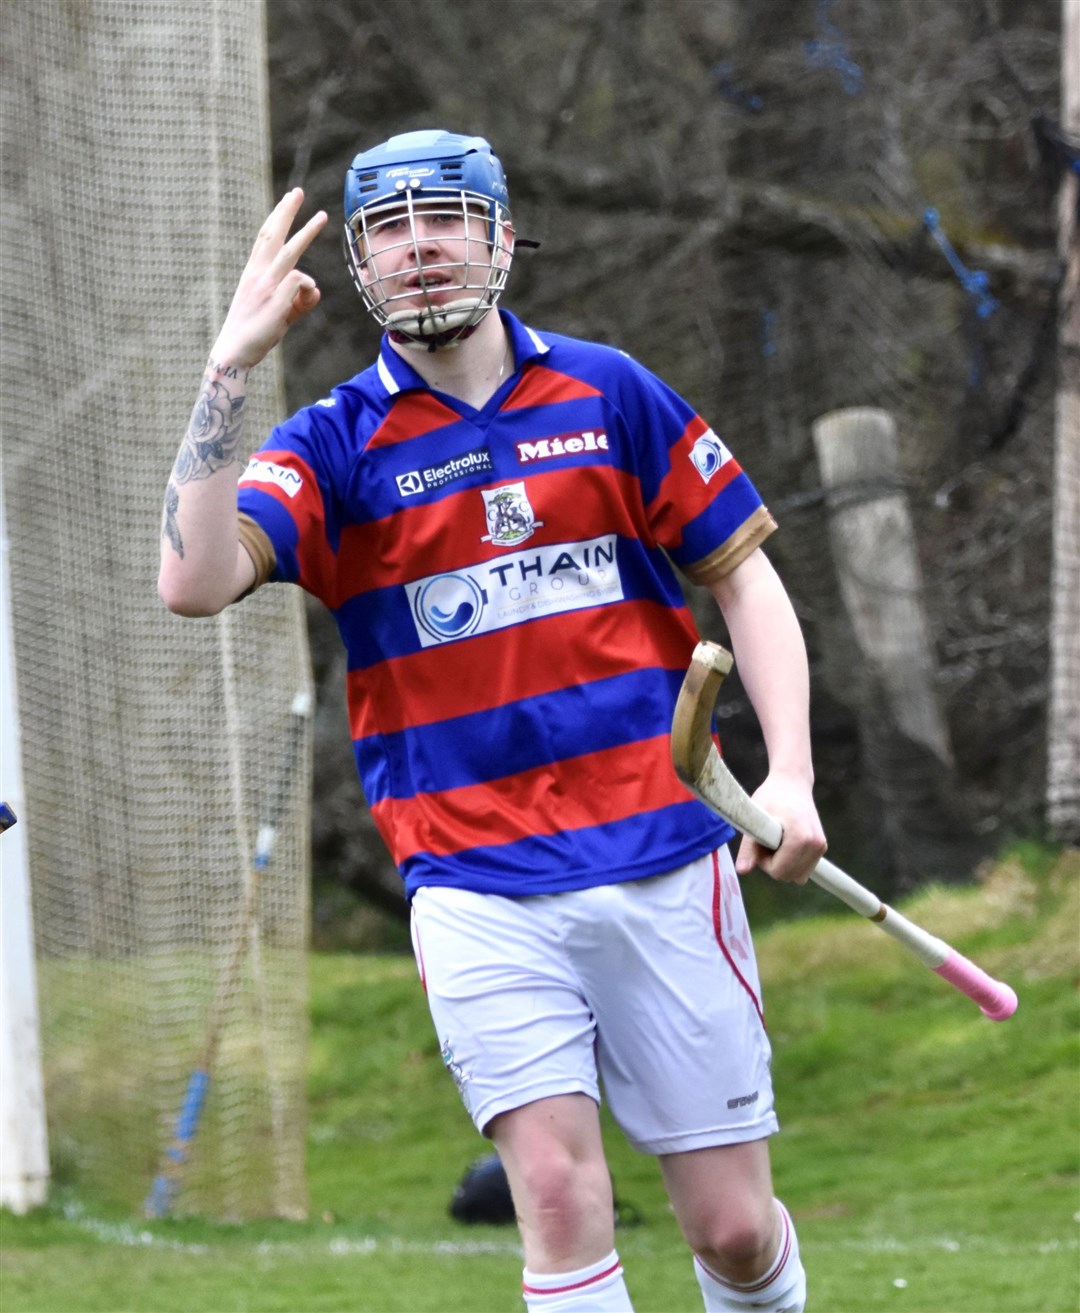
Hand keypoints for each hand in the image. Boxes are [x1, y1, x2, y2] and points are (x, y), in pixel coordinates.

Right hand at [211, 188, 327, 368]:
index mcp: (253, 272)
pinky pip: (300, 281)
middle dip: (286, 211)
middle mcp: (257, 273)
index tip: (287, 200)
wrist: (235, 351)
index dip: (277, 217)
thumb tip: (315, 289)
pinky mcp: (275, 299)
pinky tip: (305, 298)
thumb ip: (299, 299)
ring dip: (306, 232)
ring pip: (289, 251)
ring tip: (322, 216)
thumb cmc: (255, 331)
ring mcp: (265, 285)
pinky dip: (308, 287)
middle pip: (273, 234)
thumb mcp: (280, 311)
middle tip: (298, 191)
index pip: (265, 237)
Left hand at [734, 770, 826, 884]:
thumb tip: (742, 871)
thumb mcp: (755, 819)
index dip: (763, 861)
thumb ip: (748, 848)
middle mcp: (816, 845)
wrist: (792, 782)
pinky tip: (786, 842)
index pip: (778, 872)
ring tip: (777, 840)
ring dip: (783, 864)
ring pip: (797, 876)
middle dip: (773, 863)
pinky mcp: (822, 847)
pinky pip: (804, 869)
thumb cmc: (771, 796)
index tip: (760, 842)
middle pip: (788, 876)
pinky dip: (792, 862)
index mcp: (801, 839)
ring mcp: (821, 847)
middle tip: (767, 840)